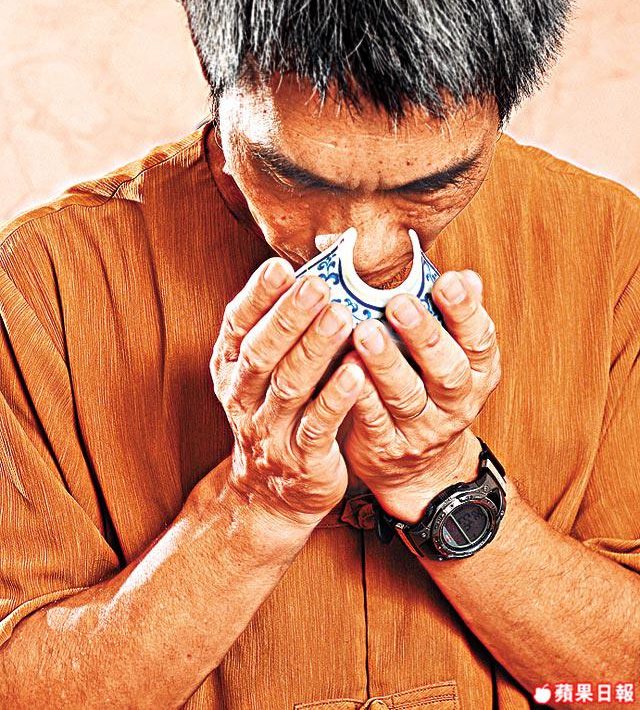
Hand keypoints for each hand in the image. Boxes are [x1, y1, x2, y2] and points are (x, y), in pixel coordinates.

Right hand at [209, 258, 363, 529]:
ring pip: (290, 386)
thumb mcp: (262, 374)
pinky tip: (356, 372)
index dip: (257, 296)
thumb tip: (315, 277)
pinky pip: (318, 425)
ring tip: (341, 317)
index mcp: (231, 369)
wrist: (270, 492)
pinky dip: (336, 398)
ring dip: (315, 350)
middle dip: (289, 317)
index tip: (280, 267)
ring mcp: (270, 430)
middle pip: (262, 353)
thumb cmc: (275, 414)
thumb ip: (279, 332)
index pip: (237, 326)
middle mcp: (243, 397)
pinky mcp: (301, 458)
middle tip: (317, 285)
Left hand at [341, 270, 500, 521]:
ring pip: (406, 396)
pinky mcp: (386, 447)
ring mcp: (422, 429)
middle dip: (424, 335)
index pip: (480, 340)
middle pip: (446, 370)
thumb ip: (455, 319)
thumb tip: (466, 276)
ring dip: (386, 363)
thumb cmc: (430, 393)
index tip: (448, 280)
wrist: (420, 470)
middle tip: (398, 302)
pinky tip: (345, 367)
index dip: (466, 311)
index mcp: (477, 374)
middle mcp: (455, 403)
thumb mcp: (453, 359)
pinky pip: (372, 420)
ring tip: (365, 331)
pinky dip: (359, 394)